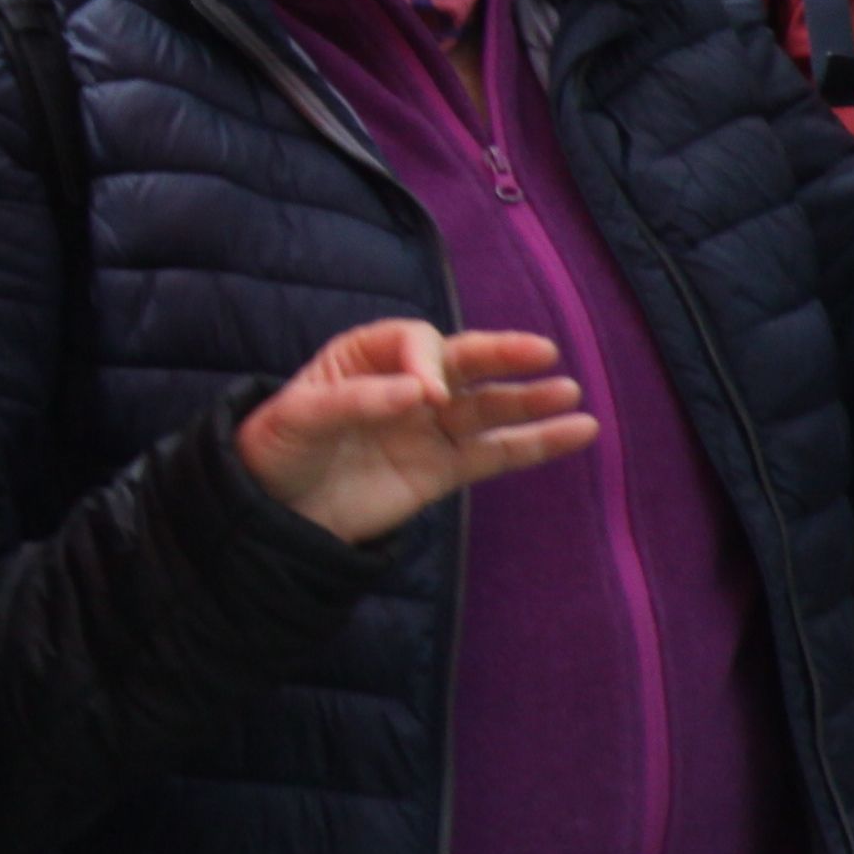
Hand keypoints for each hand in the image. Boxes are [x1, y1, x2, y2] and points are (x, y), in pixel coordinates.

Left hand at [235, 320, 595, 544]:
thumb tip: (421, 392)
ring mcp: (429, 428)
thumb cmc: (277, 449)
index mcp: (365, 357)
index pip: (414, 341)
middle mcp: (406, 386)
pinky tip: (577, 430)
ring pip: (487, 408)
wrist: (276, 512)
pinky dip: (536, 443)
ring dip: (528, 400)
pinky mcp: (443, 469)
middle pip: (463, 363)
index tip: (426, 396)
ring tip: (570, 392)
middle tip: (541, 352)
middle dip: (500, 356)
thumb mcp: (300, 418)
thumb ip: (358, 401)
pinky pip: (496, 453)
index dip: (427, 360)